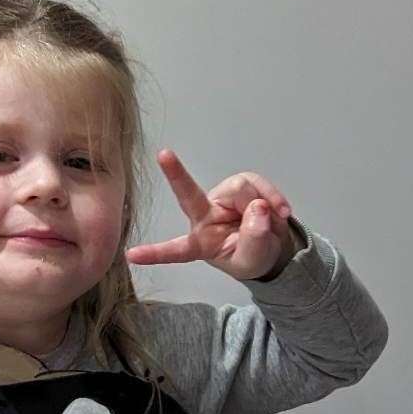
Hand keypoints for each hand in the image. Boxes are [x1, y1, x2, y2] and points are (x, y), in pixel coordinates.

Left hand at [126, 149, 297, 282]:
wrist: (272, 246)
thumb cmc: (253, 256)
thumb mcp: (254, 258)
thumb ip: (254, 239)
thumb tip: (257, 208)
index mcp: (201, 243)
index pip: (176, 249)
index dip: (156, 253)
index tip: (131, 256)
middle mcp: (205, 217)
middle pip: (190, 194)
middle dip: (176, 174)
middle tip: (164, 155)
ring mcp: (221, 198)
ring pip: (240, 188)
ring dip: (263, 203)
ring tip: (273, 219)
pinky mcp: (240, 185)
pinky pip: (258, 183)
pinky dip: (274, 196)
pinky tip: (281, 211)